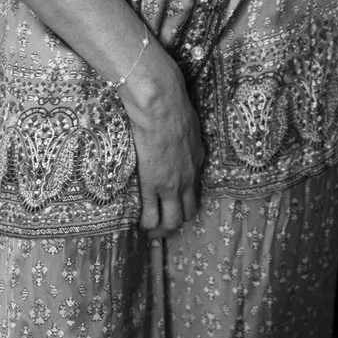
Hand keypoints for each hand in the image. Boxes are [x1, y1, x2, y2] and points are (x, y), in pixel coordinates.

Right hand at [122, 46, 205, 236]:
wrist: (161, 106)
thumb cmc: (173, 106)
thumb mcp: (189, 124)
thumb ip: (185, 136)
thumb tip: (179, 134)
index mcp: (197, 161)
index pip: (195, 190)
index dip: (185, 201)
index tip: (175, 204)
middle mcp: (188, 178)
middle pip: (188, 212)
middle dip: (177, 221)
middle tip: (164, 224)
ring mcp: (171, 184)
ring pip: (172, 220)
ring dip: (162, 229)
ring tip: (152, 232)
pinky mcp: (153, 185)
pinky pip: (151, 214)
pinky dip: (147, 223)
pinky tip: (140, 225)